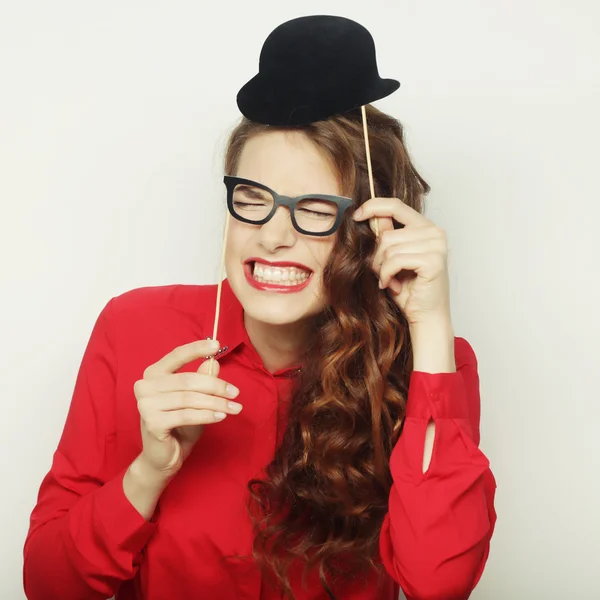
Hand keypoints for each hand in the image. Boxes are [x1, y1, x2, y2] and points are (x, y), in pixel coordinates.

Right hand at [134, 339, 242, 476]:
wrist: (163, 456)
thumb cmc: (180, 423)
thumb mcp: (195, 398)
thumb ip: (202, 379)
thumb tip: (214, 362)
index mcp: (154, 373)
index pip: (177, 355)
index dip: (197, 348)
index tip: (217, 345)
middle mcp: (145, 385)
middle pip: (188, 380)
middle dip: (216, 386)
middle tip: (235, 393)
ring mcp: (145, 404)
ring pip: (190, 398)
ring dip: (216, 403)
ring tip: (234, 408)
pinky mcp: (152, 422)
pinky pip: (186, 415)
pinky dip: (207, 415)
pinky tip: (220, 416)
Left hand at [353, 198, 450, 325]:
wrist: (425, 316)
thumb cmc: (409, 290)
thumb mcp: (392, 258)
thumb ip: (386, 236)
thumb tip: (370, 216)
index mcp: (426, 227)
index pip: (396, 205)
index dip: (373, 207)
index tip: (356, 215)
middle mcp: (435, 232)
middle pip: (386, 234)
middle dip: (376, 257)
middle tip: (382, 274)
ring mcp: (436, 245)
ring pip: (388, 248)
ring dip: (381, 269)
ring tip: (389, 281)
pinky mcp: (433, 260)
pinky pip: (394, 260)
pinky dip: (387, 275)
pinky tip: (393, 286)